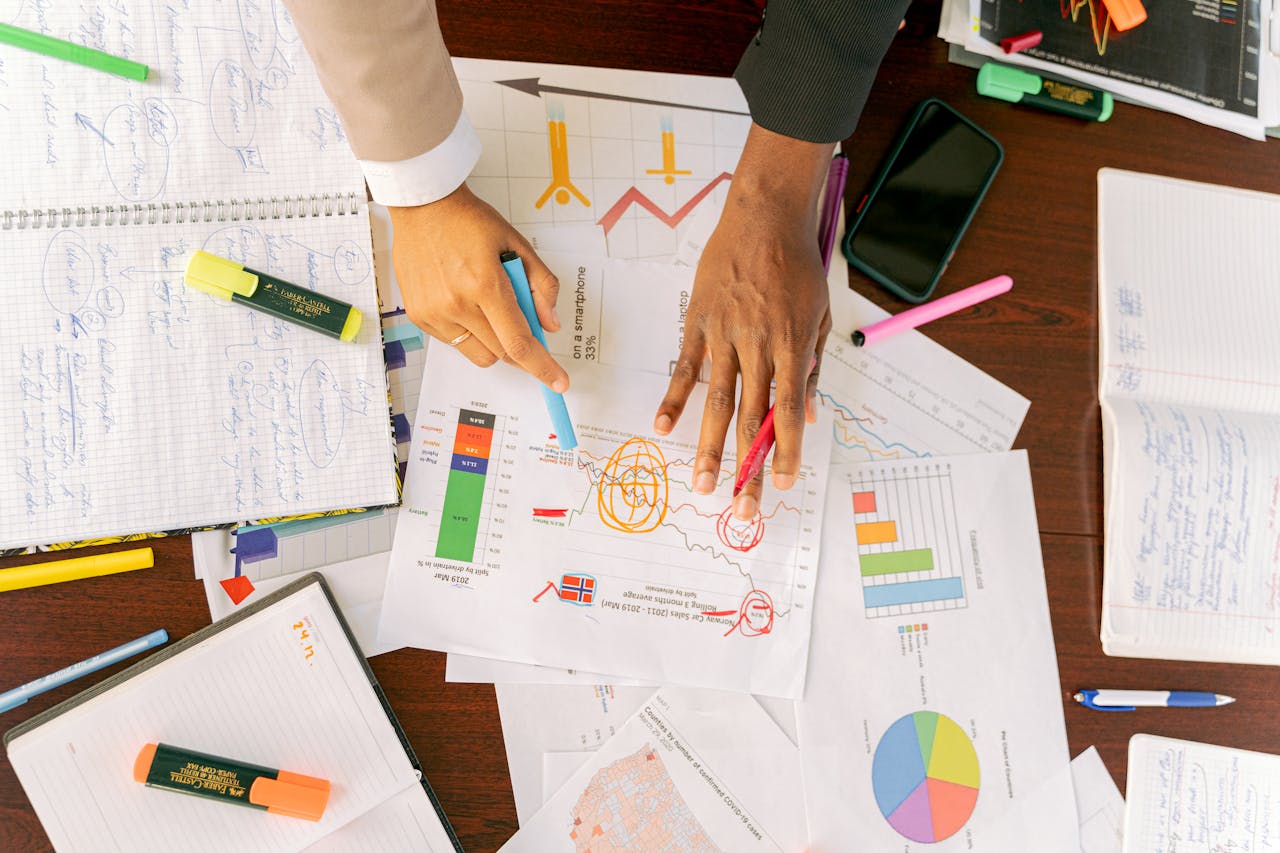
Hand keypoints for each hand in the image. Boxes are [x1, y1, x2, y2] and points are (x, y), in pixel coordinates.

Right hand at [389, 184, 568, 392]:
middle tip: (527, 330)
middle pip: (502, 353)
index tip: (558, 382)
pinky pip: (455, 343)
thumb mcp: (516, 244)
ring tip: (488, 306)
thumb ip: (541, 285)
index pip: (518, 342)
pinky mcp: (419, 317)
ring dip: (494, 342)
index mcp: (485, 284)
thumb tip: (550, 324)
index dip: (542, 367)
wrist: (422, 206)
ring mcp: (434, 313)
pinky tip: (465, 302)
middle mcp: (457, 304)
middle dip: (522, 352)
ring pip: (478, 353)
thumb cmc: (468, 221)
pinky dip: (470, 333)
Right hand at [654, 124, 832, 519]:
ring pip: (717, 400)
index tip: (781, 483)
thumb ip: (811, 366)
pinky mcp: (699, 322)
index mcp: (791, 345)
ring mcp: (724, 335)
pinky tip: (663, 428)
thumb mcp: (818, 315)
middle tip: (742, 505)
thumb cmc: (796, 266)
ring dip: (708, 445)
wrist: (764, 217)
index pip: (788, 410)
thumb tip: (808, 414)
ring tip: (702, 482)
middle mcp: (757, 345)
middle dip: (746, 464)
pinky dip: (674, 398)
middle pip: (752, 416)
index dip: (784, 450)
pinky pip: (684, 367)